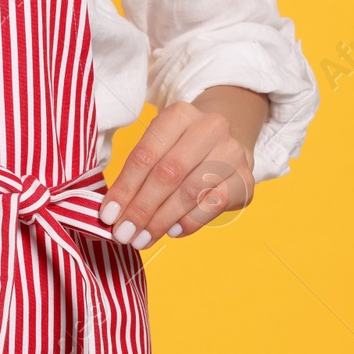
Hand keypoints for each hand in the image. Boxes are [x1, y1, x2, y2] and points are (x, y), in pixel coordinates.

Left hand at [98, 93, 263, 249]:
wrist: (226, 142)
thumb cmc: (179, 148)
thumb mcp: (158, 146)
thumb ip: (136, 173)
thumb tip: (112, 213)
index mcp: (179, 114)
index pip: (145, 155)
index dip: (125, 188)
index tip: (107, 215)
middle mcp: (210, 128)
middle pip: (168, 174)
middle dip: (141, 209)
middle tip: (123, 233)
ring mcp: (231, 153)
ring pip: (190, 192)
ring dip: (162, 220)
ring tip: (143, 238)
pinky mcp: (245, 178)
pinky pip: (213, 204)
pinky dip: (189, 221)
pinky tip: (172, 231)